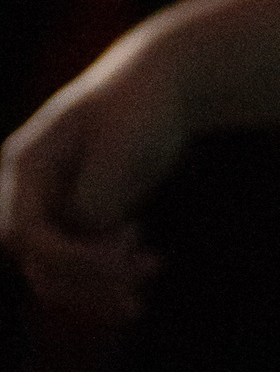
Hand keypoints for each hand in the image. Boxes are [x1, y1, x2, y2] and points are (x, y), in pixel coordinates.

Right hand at [0, 27, 188, 318]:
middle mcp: (28, 188)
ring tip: (152, 271)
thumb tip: (85, 232)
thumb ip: (96, 195)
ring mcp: (49, 203)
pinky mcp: (75, 215)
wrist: (162, 85)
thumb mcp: (122, 149)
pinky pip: (77, 263)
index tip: (130, 252)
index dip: (74, 260)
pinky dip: (109, 275)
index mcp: (27, 164)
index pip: (29, 235)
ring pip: (55, 270)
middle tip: (148, 271)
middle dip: (88, 281)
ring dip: (99, 286)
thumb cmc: (143, 109)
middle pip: (37, 261)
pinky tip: (150, 262)